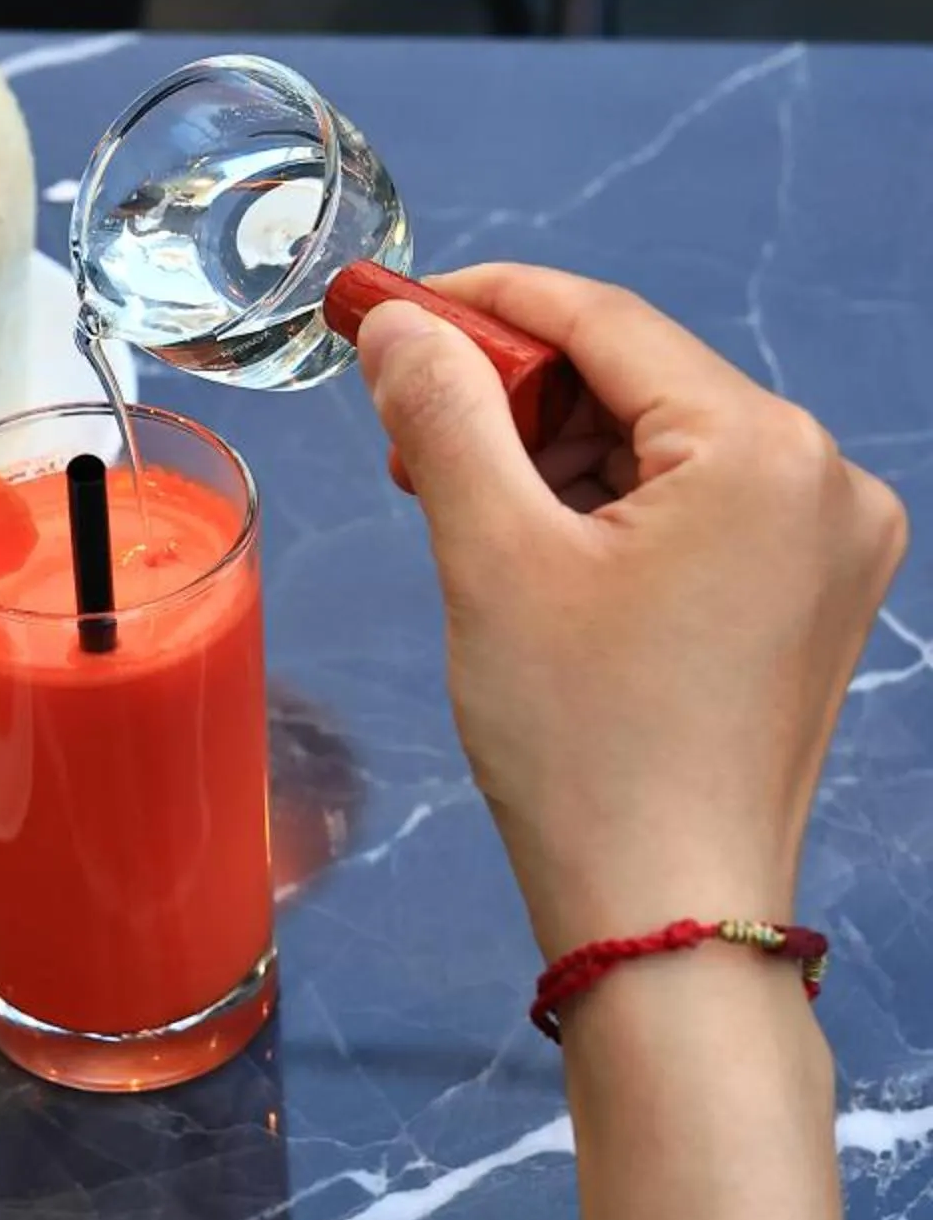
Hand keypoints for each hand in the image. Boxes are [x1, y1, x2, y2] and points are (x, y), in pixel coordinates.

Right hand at [354, 266, 907, 957]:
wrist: (666, 916)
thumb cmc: (586, 747)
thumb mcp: (492, 556)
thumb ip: (443, 413)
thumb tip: (399, 325)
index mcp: (764, 449)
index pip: (606, 320)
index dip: (483, 303)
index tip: (387, 309)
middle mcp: (825, 480)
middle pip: (641, 381)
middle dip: (515, 396)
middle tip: (409, 433)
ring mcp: (833, 545)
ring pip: (666, 445)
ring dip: (557, 457)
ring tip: (459, 509)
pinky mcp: (815, 601)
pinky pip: (701, 509)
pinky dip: (612, 511)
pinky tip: (534, 551)